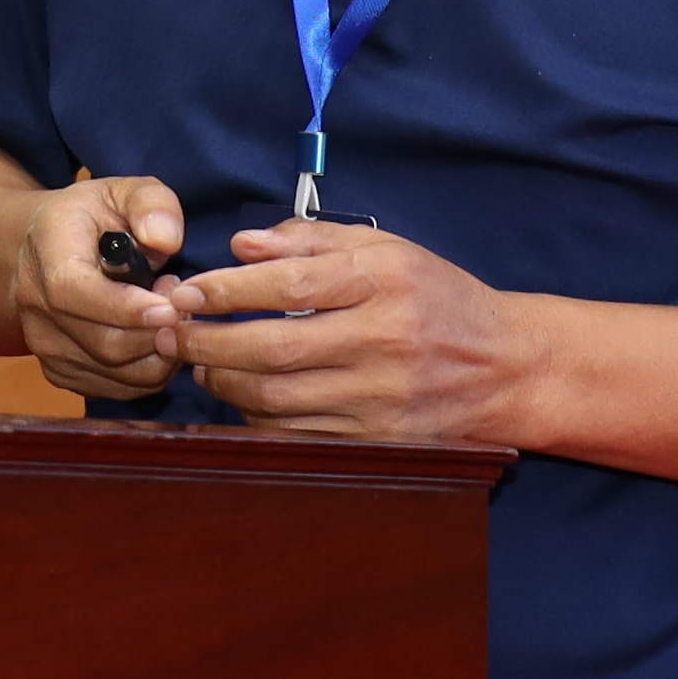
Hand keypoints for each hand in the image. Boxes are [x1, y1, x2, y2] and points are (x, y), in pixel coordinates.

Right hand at [7, 174, 189, 403]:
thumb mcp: (123, 191)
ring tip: (169, 315)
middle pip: (103, 343)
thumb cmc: (93, 219)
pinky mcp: (60, 372)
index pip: (74, 292)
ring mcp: (44, 345)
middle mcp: (35, 304)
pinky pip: (116, 389)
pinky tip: (155, 338)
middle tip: (181, 300)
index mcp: (47, 250)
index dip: (125, 308)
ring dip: (160, 352)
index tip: (170, 307)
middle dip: (158, 330)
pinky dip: (150, 372)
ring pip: (116, 372)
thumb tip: (166, 239)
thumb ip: (151, 204)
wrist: (43, 251)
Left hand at [165, 218, 529, 446]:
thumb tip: (242, 245)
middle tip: (171, 333)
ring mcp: (381, 395)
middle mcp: (383, 339)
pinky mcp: (379, 437)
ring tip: (199, 363)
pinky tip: (239, 398)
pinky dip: (257, 417)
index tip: (185, 291)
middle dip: (207, 342)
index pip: (285, 286)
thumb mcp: (386, 250)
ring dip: (223, 382)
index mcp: (382, 280)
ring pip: (277, 398)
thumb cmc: (437, 298)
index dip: (225, 290)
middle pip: (271, 348)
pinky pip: (299, 433)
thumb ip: (311, 241)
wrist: (507, 367)